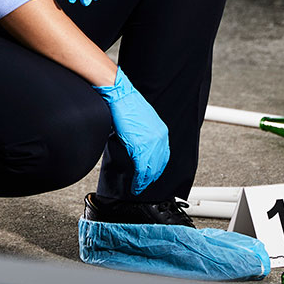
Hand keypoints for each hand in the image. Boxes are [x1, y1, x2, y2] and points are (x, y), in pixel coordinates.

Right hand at [94, 66, 169, 194]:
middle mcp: (159, 138)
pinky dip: (139, 180)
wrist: (120, 96)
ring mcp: (150, 143)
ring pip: (151, 170)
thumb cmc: (126, 104)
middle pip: (158, 165)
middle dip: (151, 177)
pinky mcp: (140, 147)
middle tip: (144, 185)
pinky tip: (136, 184)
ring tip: (139, 188)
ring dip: (145, 182)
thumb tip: (137, 143)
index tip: (151, 174)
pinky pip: (142, 169)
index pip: (163, 156)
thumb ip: (143, 133)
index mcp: (161, 131)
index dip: (157, 168)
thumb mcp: (140, 120)